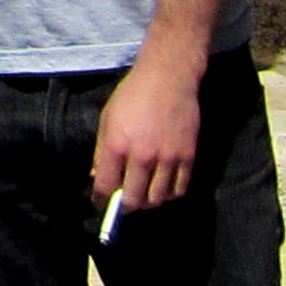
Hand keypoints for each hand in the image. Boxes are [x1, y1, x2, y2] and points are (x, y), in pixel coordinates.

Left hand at [89, 59, 203, 213]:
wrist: (168, 77)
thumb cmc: (133, 95)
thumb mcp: (107, 119)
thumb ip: (101, 151)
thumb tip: (97, 178)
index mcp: (117, 145)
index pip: (106, 187)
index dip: (100, 201)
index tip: (100, 205)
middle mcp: (142, 156)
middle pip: (133, 200)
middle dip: (124, 208)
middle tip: (122, 203)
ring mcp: (168, 158)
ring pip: (157, 199)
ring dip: (147, 203)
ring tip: (142, 195)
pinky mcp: (188, 156)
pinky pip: (179, 189)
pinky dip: (169, 195)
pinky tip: (162, 188)